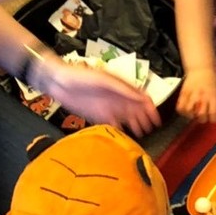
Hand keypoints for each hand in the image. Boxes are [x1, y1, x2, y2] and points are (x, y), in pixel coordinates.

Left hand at [45, 60, 159, 136]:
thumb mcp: (104, 80)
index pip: (142, 98)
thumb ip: (122, 89)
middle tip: (151, 130)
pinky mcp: (99, 116)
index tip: (156, 120)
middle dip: (146, 119)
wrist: (59, 82)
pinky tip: (125, 138)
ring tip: (141, 134)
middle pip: (137, 110)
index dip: (151, 108)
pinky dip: (121, 131)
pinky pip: (114, 125)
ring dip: (136, 126)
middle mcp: (119, 99)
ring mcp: (110, 108)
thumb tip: (142, 98)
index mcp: (122, 88)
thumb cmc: (82, 76)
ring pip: (128, 119)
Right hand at [178, 67, 215, 123]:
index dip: (214, 118)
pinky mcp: (183, 95)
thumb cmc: (212, 79)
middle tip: (204, 114)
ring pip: (190, 114)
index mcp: (213, 97)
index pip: (214, 115)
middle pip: (201, 117)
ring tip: (196, 111)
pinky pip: (180, 108)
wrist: (200, 69)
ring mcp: (192, 97)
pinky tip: (188, 108)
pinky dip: (183, 111)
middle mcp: (202, 98)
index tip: (214, 116)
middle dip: (204, 118)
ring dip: (193, 115)